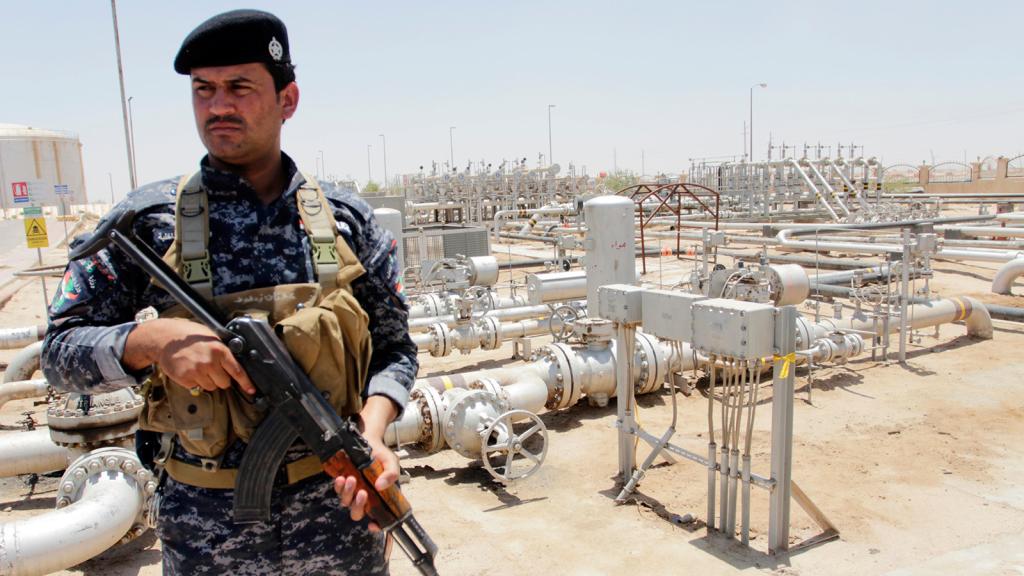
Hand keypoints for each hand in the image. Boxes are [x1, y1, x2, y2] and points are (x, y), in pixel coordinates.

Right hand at [124, 318, 255, 393]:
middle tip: (213, 369)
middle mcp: (210, 362)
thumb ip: (223, 352)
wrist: (166, 339)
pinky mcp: (185, 378)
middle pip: (224, 383)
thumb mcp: (212, 338)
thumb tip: (235, 365)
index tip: (251, 390)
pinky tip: (190, 369)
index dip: (246, 383)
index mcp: (219, 350)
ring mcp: (197, 372)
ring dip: (208, 381)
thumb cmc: (190, 336)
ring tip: (199, 367)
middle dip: (221, 379)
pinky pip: (197, 387)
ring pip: (211, 387)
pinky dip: (195, 381)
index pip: (237, 371)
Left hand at [334, 396, 399, 531]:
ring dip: (348, 493)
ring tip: (351, 478)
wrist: (369, 440)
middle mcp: (365, 497)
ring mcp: (352, 491)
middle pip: (357, 513)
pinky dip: (338, 486)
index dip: (376, 525)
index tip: (373, 525)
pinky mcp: (343, 482)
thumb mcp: (391, 463)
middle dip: (358, 506)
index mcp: (380, 497)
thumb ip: (391, 474)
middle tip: (363, 493)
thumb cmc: (382, 454)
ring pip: (346, 502)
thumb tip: (380, 486)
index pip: (378, 517)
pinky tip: (341, 477)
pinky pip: (337, 490)